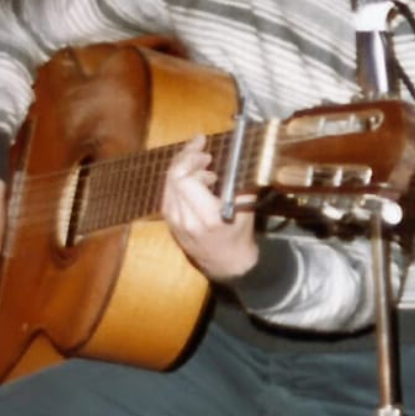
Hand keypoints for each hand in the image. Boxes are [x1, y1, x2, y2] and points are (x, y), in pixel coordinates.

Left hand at [160, 135, 256, 279]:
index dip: (192, 158)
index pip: (185, 178)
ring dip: (183, 169)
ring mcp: (173, 222)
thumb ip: (241, 183)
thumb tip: (240, 156)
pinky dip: (179, 181)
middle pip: (173, 177)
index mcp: (206, 216)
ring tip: (202, 164)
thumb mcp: (246, 210)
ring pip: (168, 184)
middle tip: (204, 153)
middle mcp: (184, 219)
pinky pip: (168, 193)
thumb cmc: (240, 236)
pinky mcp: (169, 223)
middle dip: (187, 158)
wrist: (227, 265)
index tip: (206, 150)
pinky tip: (193, 178)